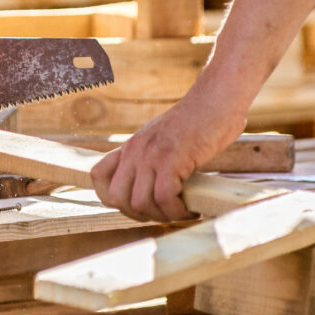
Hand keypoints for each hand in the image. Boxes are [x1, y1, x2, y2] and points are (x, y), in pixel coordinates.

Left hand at [89, 94, 245, 222]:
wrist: (217, 98)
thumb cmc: (198, 122)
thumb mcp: (162, 138)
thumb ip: (150, 157)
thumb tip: (149, 187)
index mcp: (130, 146)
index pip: (97, 176)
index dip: (112, 198)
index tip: (137, 206)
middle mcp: (135, 151)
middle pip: (116, 198)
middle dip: (138, 214)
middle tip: (163, 213)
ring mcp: (151, 155)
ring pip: (139, 203)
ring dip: (161, 216)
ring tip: (181, 213)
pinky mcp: (172, 159)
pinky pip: (164, 198)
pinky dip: (177, 211)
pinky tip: (190, 210)